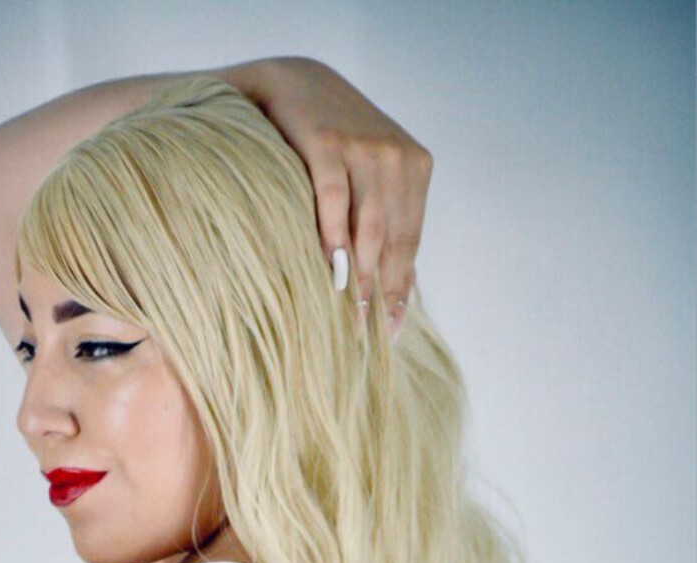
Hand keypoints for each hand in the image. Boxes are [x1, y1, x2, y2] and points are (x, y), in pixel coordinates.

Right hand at [255, 55, 433, 333]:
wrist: (294, 81)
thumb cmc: (332, 141)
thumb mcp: (370, 176)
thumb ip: (387, 222)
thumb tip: (399, 292)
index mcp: (415, 167)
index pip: (410, 242)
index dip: (400, 289)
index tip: (391, 330)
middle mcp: (396, 157)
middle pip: (392, 240)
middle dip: (380, 290)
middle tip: (365, 334)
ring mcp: (364, 146)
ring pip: (368, 225)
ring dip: (360, 274)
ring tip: (349, 313)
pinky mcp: (327, 140)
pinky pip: (334, 200)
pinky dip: (332, 237)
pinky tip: (331, 269)